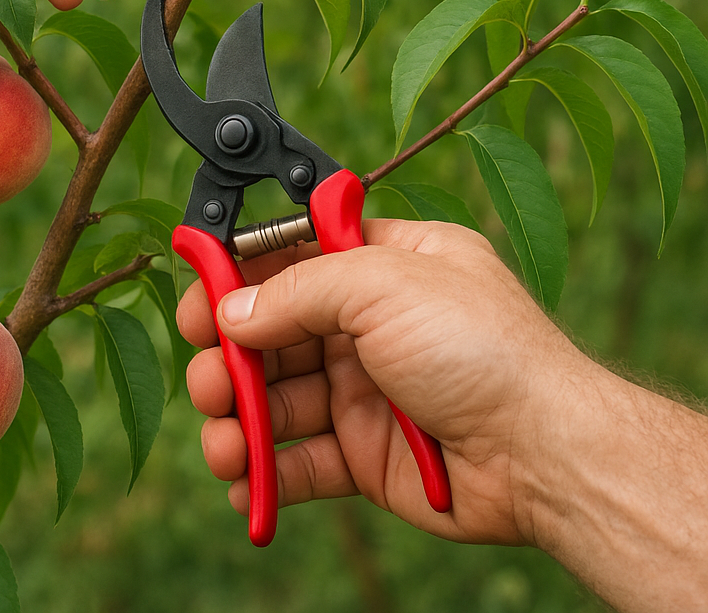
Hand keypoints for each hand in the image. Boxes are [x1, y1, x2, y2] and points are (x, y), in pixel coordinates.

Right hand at [177, 218, 583, 545]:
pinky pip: (300, 461)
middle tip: (209, 378)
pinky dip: (267, 473)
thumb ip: (299, 290)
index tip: (199, 292)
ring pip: (277, 400)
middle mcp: (369, 325)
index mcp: (383, 265)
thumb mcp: (385, 283)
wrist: (543, 454)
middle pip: (272, 334)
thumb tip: (233, 310)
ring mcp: (364, 391)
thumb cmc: (485, 349)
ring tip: (224, 441)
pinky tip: (245, 483)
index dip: (240, 275)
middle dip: (231, 357)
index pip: (292, 259)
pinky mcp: (365, 453)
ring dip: (240, 420)